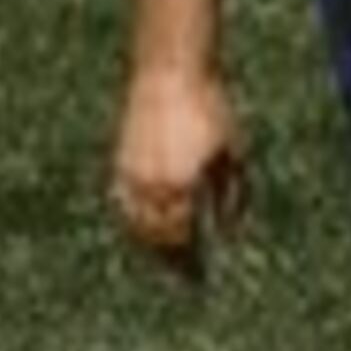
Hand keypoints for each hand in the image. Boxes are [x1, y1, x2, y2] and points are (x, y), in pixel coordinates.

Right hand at [110, 70, 249, 277]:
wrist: (170, 70)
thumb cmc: (209, 106)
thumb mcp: (231, 152)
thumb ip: (231, 195)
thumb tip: (228, 232)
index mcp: (181, 187)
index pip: (181, 241)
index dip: (189, 264)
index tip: (198, 280)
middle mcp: (152, 186)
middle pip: (155, 238)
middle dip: (169, 260)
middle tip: (182, 274)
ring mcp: (131, 173)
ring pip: (134, 223)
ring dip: (149, 243)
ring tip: (162, 255)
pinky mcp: (119, 159)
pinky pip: (122, 202)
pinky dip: (132, 218)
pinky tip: (142, 223)